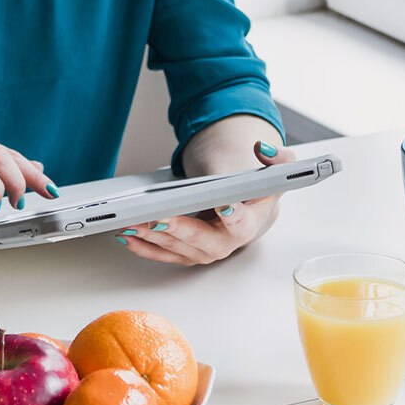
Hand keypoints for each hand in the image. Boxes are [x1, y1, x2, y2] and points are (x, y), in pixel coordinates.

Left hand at [115, 140, 296, 264]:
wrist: (249, 211)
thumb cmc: (255, 193)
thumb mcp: (274, 171)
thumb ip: (278, 159)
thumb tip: (261, 149)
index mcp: (248, 224)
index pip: (240, 222)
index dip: (231, 215)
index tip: (221, 205)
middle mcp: (226, 243)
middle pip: (200, 240)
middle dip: (177, 230)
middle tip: (156, 218)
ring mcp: (205, 252)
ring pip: (176, 248)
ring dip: (153, 237)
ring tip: (132, 222)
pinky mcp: (187, 254)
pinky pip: (163, 254)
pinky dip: (143, 247)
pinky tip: (126, 236)